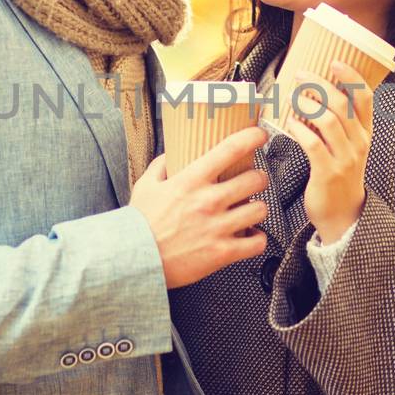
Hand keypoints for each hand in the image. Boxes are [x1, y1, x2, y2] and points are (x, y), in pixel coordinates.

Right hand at [130, 125, 269, 287]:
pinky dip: (257, 239)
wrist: (134, 259)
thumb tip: (172, 154)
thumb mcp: (146, 185)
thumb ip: (161, 166)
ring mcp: (217, 227)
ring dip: (259, 208)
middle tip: (255, 181)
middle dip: (259, 178)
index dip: (251, 137)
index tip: (259, 135)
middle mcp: (208, 201)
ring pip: (260, 210)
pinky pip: (256, 243)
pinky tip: (250, 236)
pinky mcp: (222, 252)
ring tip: (252, 210)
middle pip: (255, 180)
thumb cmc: (139, 224)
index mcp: (191, 181)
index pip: (229, 150)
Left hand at [283, 62, 371, 243]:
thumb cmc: (339, 176)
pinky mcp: (328, 172)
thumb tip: (313, 94)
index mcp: (365, 133)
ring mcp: (346, 158)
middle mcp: (360, 143)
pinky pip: (313, 144)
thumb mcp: (348, 147)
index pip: (365, 97)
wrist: (343, 216)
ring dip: (307, 104)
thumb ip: (338, 123)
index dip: (351, 76)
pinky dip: (299, 129)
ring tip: (292, 98)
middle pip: (342, 104)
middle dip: (319, 85)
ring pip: (328, 120)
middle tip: (300, 76)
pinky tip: (290, 124)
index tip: (334, 62)